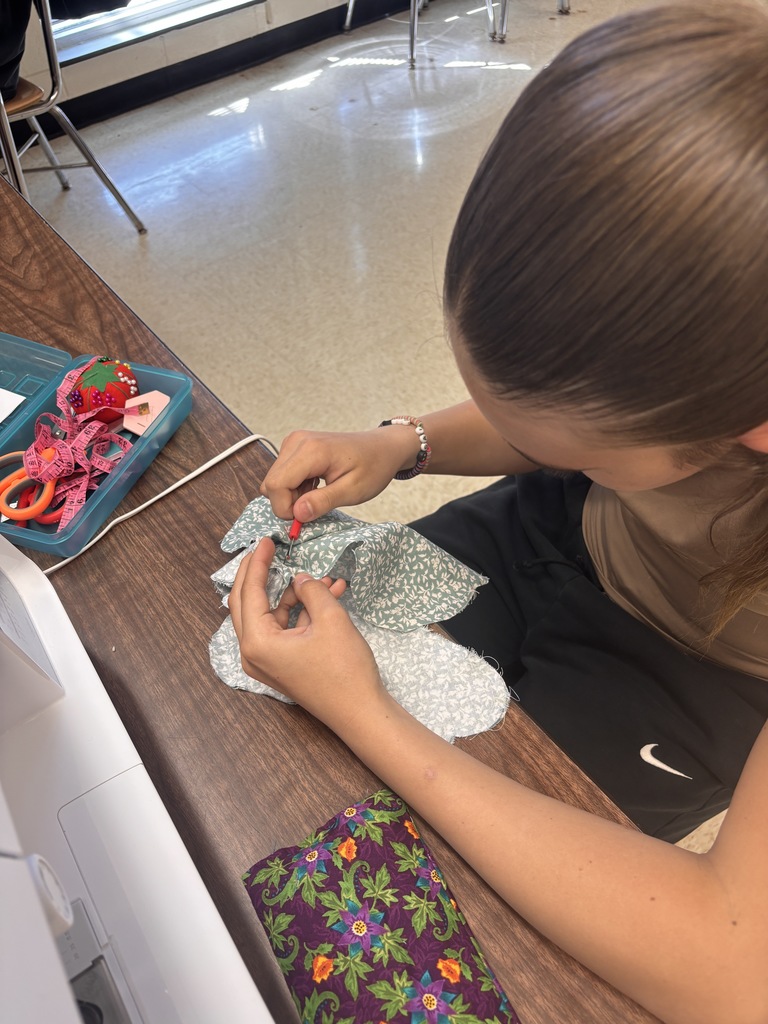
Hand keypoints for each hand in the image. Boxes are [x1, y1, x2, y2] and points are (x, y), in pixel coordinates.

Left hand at [228, 538, 384, 728]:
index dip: (257, 563)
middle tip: (268, 549)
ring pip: (270, 615)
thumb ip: (311, 590)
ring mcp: (266, 662)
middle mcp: (253, 653)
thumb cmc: (344, 669)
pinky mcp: (281, 665)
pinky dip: (302, 612)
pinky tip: (329, 595)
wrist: (360, 711)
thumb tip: (300, 578)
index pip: (249, 592)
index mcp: (257, 642)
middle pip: (248, 603)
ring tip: (323, 579)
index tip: (265, 541)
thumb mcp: (330, 619)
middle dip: (260, 574)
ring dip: (294, 594)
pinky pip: (284, 629)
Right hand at [261, 427, 419, 521]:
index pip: (276, 485)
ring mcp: (294, 441)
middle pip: (271, 483)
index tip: (305, 517)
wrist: (382, 448)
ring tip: (319, 493)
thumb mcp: (353, 491)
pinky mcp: (294, 446)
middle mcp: (297, 441)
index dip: (285, 508)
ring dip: (292, 495)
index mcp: (311, 450)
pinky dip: (294, 486)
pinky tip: (315, 486)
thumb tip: (297, 514)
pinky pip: (281, 473)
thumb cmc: (373, 467)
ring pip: (274, 480)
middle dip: (288, 503)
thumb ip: (323, 502)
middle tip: (315, 506)